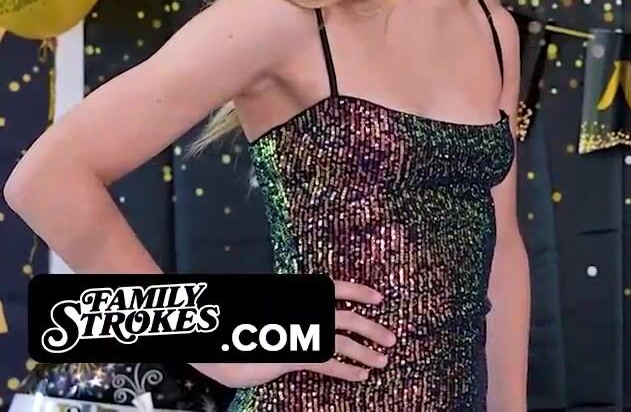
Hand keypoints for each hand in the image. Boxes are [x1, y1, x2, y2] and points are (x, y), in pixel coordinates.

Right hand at [191, 280, 396, 388]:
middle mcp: (301, 310)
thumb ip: (289, 330)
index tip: (379, 296)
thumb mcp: (266, 325)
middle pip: (346, 315)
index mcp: (296, 297)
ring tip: (383, 359)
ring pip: (342, 338)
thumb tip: (303, 342)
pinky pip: (326, 361)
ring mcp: (298, 329)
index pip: (333, 288)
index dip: (358, 290)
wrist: (206, 331)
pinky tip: (360, 375)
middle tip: (391, 338)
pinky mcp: (292, 352)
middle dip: (371, 327)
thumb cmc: (232, 330)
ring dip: (366, 350)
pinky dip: (345, 369)